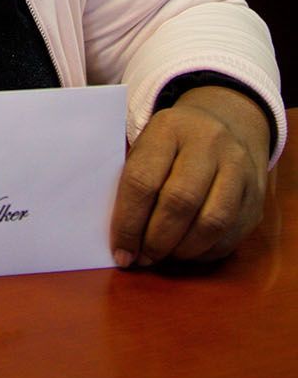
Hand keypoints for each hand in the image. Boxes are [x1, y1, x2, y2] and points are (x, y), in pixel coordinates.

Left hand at [111, 86, 269, 268]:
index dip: (128, 223)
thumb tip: (122, 240)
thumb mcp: (148, 144)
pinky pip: (232, 234)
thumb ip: (134, 182)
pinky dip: (206, 252)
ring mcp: (238, 167)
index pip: (143, 180)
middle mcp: (208, 143)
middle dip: (157, 240)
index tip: (121, 252)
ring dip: (183, 250)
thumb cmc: (173, 142)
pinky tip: (189, 253)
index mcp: (168, 128)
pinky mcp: (256, 193)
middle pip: (180, 201)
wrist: (226, 119)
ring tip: (165, 257)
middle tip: (143, 258)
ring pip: (212, 222)